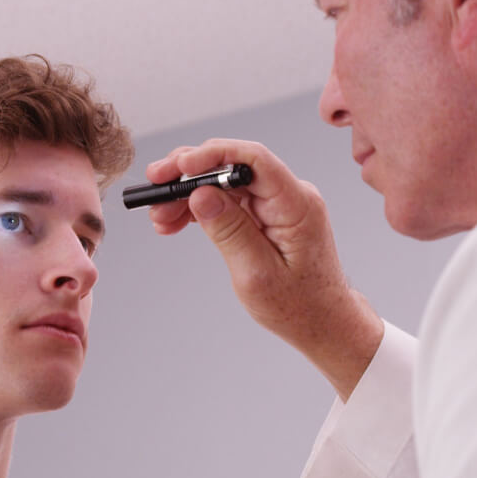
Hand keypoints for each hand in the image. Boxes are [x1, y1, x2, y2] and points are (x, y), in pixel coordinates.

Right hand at [144, 139, 383, 398]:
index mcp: (296, 205)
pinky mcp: (266, 213)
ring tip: (159, 216)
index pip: (254, 160)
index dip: (213, 155)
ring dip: (188, 193)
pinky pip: (228, 199)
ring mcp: (277, 203)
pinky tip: (175, 221)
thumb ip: (230, 231)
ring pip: (224, 182)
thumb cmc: (298, 306)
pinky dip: (200, 207)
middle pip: (233, 165)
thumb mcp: (257, 275)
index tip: (179, 167)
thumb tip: (201, 195)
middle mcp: (289, 195)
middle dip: (189, 173)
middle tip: (154, 186)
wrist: (322, 322)